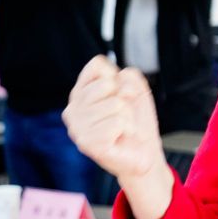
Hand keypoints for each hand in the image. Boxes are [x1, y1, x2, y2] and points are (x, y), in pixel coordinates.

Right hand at [63, 57, 170, 218]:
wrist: (144, 152)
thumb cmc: (136, 121)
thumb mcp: (137, 89)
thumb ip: (128, 75)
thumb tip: (116, 82)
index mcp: (80, 93)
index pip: (96, 65)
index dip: (117, 77)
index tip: (120, 93)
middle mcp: (72, 109)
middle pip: (107, 84)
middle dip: (125, 98)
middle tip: (123, 114)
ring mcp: (77, 127)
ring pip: (116, 104)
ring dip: (129, 116)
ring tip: (123, 128)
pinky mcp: (88, 144)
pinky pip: (119, 122)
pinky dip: (129, 128)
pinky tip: (122, 137)